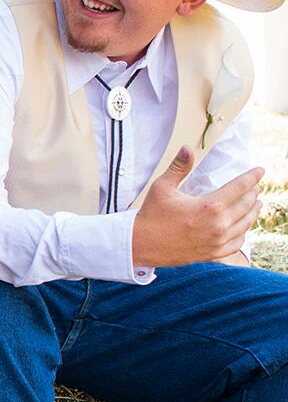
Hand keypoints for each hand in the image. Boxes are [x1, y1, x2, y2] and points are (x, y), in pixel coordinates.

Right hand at [131, 148, 262, 268]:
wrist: (141, 245)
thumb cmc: (151, 214)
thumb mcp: (163, 187)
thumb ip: (179, 167)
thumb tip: (188, 148)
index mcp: (209, 205)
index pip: (240, 186)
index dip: (253, 176)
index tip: (260, 171)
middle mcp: (219, 224)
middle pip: (247, 204)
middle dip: (254, 193)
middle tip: (255, 186)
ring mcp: (217, 240)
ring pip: (246, 223)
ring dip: (253, 211)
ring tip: (257, 204)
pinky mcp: (213, 253)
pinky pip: (238, 243)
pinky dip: (244, 233)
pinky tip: (243, 227)